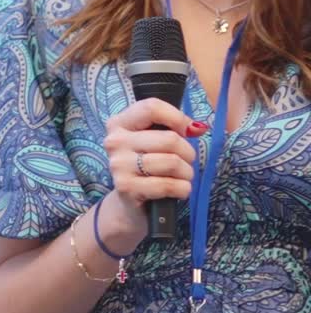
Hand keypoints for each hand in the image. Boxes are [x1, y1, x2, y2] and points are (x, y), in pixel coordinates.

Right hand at [102, 99, 207, 240]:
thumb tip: (197, 128)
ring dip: (187, 173)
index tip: (190, 131)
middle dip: (188, 153)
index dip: (177, 118)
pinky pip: (167, 185)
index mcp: (119, 123)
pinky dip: (182, 189)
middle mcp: (115, 141)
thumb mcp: (153, 142)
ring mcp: (119, 165)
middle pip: (169, 139)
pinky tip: (180, 190)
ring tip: (183, 177)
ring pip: (171, 162)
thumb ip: (172, 128)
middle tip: (187, 162)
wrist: (128, 204)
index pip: (152, 108)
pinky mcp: (126, 188)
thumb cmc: (146, 168)